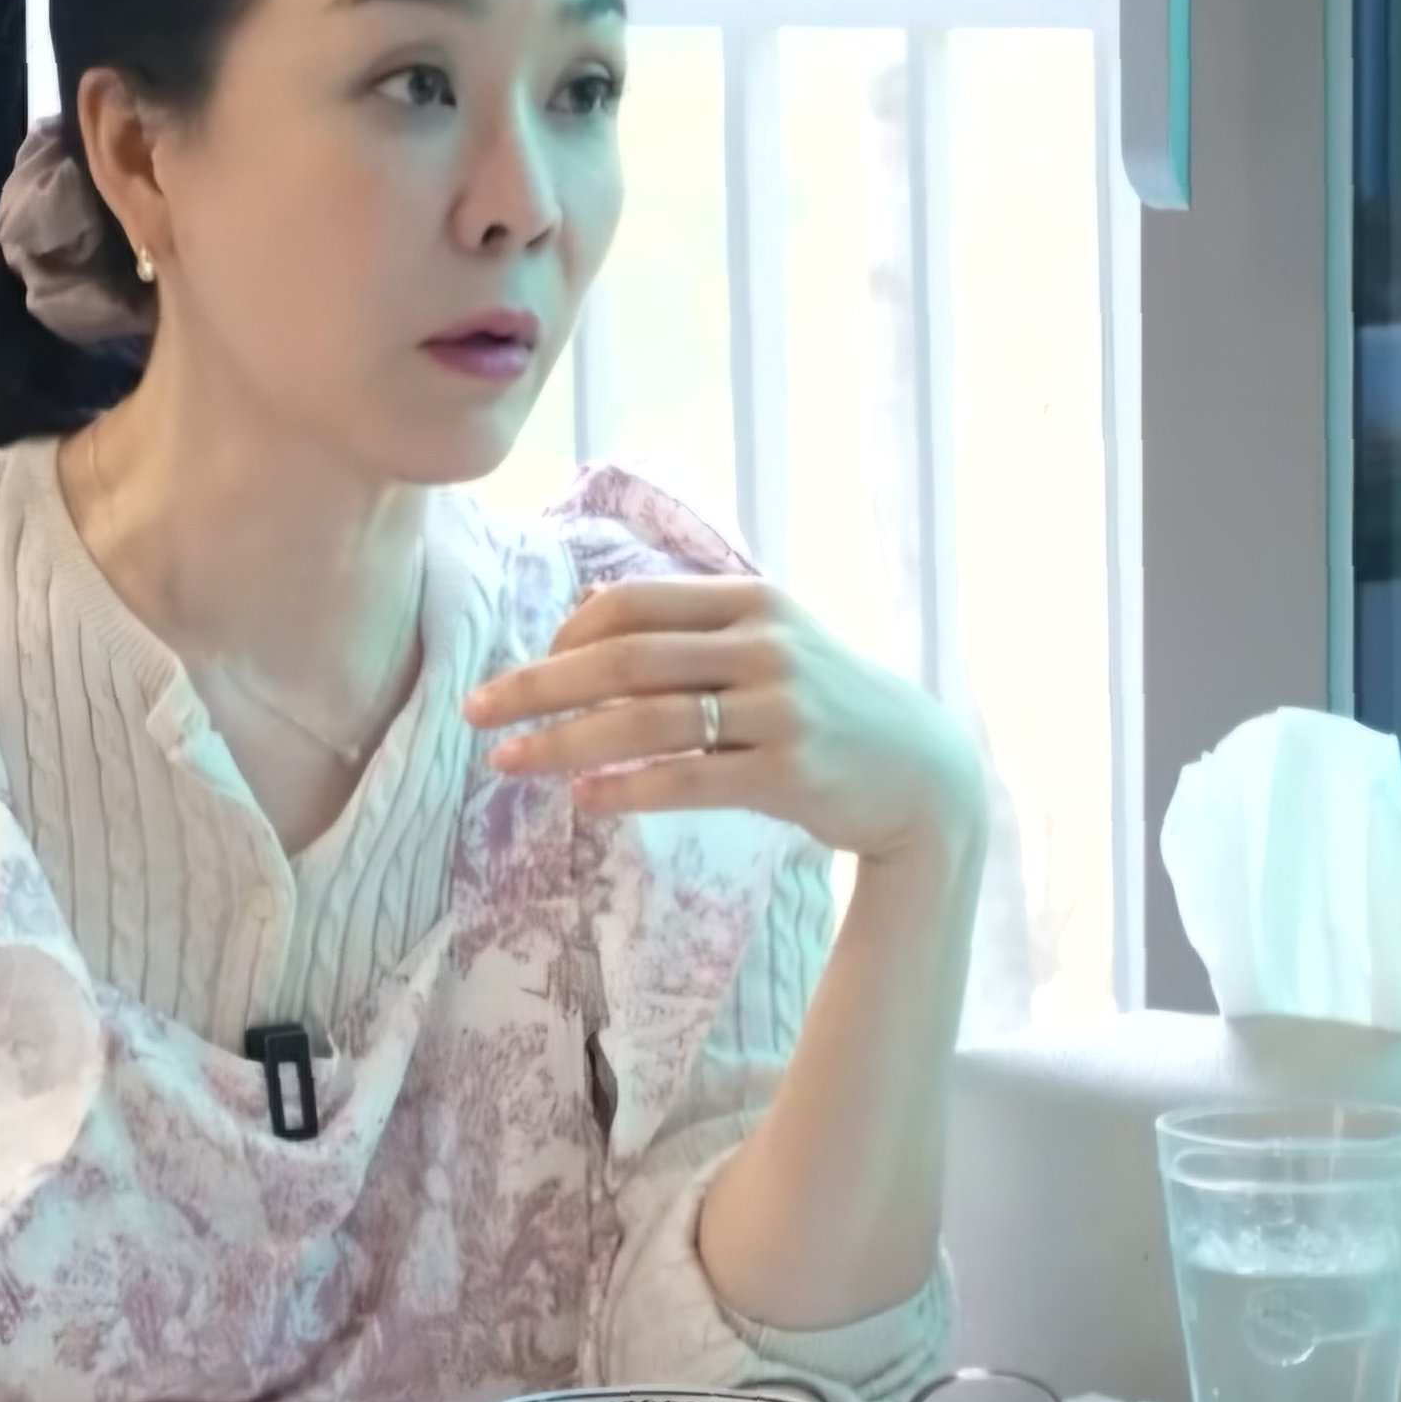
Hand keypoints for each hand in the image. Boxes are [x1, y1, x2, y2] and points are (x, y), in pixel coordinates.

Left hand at [464, 576, 981, 869]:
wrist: (924, 775)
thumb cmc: (829, 706)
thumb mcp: (773, 644)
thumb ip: (694, 628)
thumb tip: (589, 613)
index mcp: (752, 601)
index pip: (632, 603)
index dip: (564, 634)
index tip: (522, 671)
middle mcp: (765, 645)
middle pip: (624, 658)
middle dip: (538, 685)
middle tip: (476, 712)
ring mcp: (780, 709)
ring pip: (646, 720)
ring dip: (565, 741)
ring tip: (508, 763)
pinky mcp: (789, 774)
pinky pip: (686, 780)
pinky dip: (626, 788)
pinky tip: (582, 799)